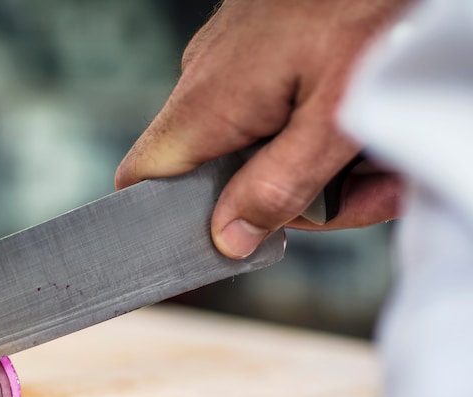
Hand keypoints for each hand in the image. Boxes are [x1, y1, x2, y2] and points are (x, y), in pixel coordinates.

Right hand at [115, 0, 409, 258]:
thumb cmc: (370, 7)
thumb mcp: (338, 115)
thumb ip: (279, 186)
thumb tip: (227, 239)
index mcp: (207, 104)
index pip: (142, 180)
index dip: (162, 224)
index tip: (213, 248)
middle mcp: (204, 82)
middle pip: (220, 176)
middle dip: (294, 200)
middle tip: (364, 194)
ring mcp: (228, 63)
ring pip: (254, 147)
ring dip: (318, 166)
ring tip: (379, 158)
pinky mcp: (256, 51)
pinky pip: (272, 112)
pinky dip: (317, 128)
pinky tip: (362, 127)